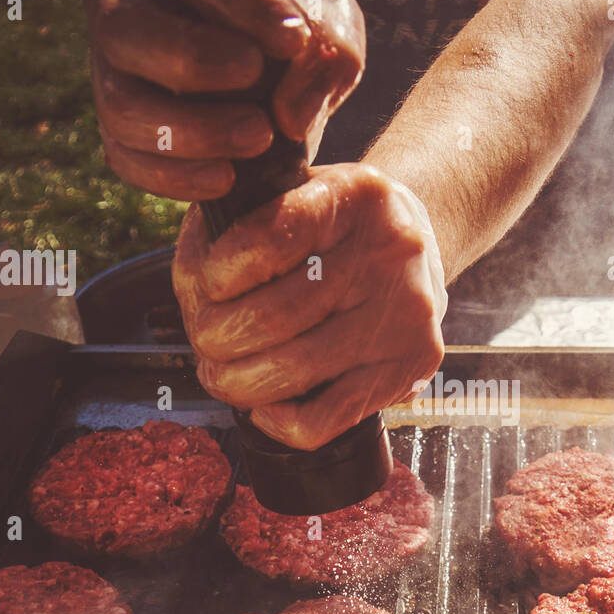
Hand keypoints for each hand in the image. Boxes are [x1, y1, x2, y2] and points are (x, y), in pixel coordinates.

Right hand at [86, 0, 363, 199]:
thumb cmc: (290, 33)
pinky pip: (126, 159)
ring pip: (122, 106)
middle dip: (194, 62)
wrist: (263, 75)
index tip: (293, 40)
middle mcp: (127, 16)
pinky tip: (226, 178)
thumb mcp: (325, 22)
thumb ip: (329, 47)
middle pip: (125, 33)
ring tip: (258, 136)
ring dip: (192, 131)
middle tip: (256, 78)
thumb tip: (290, 113)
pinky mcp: (120, 133)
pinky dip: (175, 177)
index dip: (242, 5)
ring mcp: (113, 77)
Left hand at [173, 163, 447, 449]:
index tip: (207, 286)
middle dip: (215, 337)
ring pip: (292, 370)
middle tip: (205, 339)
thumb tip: (196, 292)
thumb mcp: (294, 192)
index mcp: (357, 195)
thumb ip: (235, 227)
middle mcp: (392, 251)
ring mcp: (408, 313)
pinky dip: (279, 422)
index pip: (266, 240)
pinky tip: (267, 404)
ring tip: (223, 371)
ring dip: (236, 381)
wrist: (418, 243)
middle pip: (272, 317)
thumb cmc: (336, 226)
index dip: (215, 274)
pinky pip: (325, 419)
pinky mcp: (412, 364)